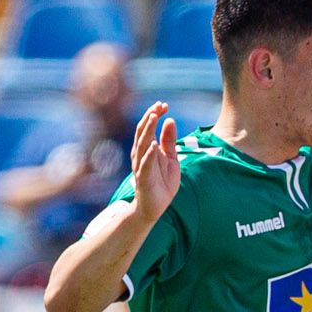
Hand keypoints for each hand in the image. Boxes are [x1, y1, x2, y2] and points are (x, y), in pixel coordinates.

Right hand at [129, 102, 178, 218]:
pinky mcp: (144, 178)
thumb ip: (169, 141)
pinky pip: (145, 164)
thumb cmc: (161, 181)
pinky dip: (149, 154)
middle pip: (143, 132)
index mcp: (146, 148)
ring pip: (142, 144)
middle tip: (159, 105)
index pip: (148, 127)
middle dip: (150, 117)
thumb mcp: (170, 158)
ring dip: (148, 130)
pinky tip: (153, 145)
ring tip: (154, 117)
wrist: (154, 206)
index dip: (154, 114)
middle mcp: (140, 154)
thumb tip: (169, 120)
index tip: (164, 104)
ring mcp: (141, 165)